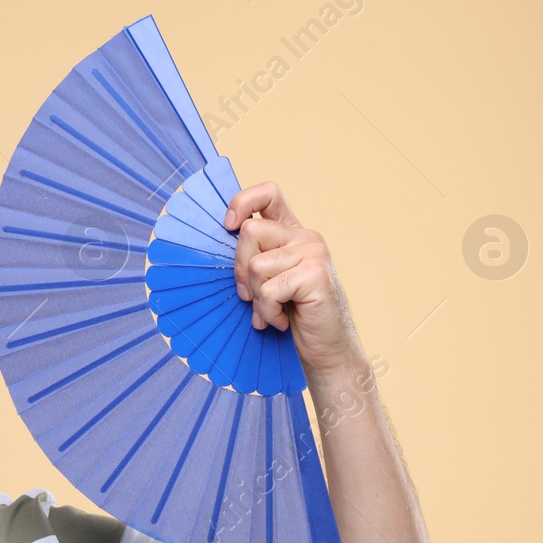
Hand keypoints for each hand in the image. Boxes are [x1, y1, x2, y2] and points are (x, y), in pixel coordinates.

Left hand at [222, 181, 361, 379]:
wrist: (324, 349)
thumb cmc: (291, 317)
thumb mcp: (266, 282)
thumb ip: (252, 259)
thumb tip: (218, 245)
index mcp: (291, 233)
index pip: (268, 193)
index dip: (242, 202)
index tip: (228, 226)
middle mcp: (305, 237)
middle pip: (249, 233)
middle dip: (240, 270)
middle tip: (252, 297)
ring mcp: (313, 253)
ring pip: (256, 266)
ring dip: (256, 298)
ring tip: (272, 312)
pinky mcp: (315, 275)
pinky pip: (268, 290)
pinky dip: (268, 312)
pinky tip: (282, 321)